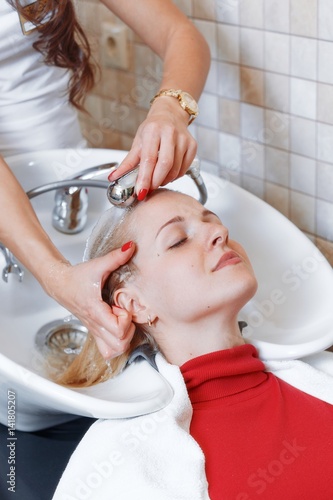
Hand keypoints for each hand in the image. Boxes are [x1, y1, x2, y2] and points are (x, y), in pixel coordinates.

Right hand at [45, 243, 135, 358]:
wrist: (59, 283)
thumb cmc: (76, 277)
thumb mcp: (97, 265)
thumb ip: (115, 257)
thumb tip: (131, 247)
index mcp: (95, 311)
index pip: (118, 329)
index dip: (126, 318)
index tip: (122, 306)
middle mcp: (95, 324)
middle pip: (119, 345)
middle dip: (128, 329)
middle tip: (124, 314)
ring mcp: (94, 330)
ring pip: (114, 350)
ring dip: (123, 338)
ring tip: (121, 321)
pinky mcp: (95, 331)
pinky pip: (108, 349)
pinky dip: (116, 343)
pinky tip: (117, 326)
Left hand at [108, 97, 196, 196]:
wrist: (170, 114)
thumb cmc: (153, 128)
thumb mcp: (138, 142)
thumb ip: (127, 162)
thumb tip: (114, 177)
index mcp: (153, 130)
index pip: (148, 159)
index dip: (145, 178)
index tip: (141, 191)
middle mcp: (170, 133)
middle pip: (165, 165)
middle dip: (156, 181)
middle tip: (149, 188)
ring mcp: (183, 139)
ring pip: (175, 170)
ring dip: (164, 180)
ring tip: (157, 180)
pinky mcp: (192, 145)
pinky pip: (184, 169)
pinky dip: (175, 176)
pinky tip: (168, 173)